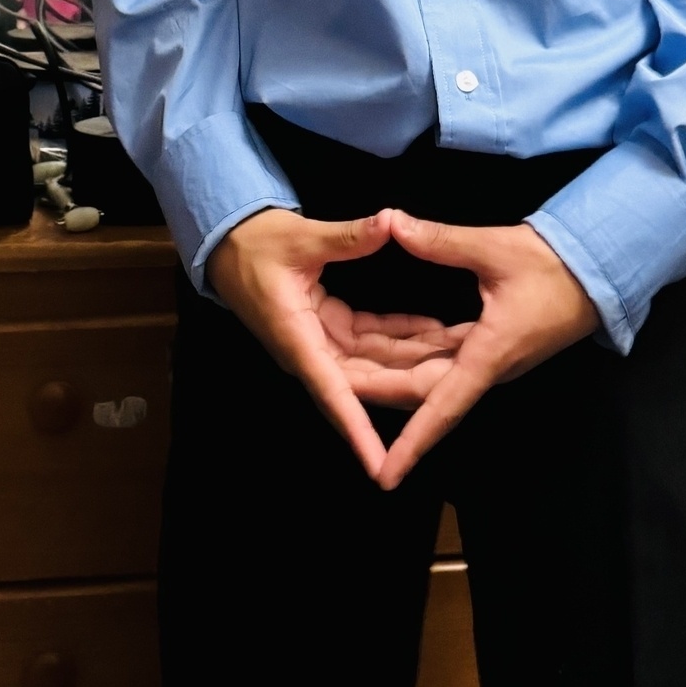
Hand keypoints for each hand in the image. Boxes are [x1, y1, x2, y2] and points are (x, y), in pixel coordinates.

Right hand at [207, 206, 467, 479]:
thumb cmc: (255, 244)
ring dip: (412, 358)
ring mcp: (320, 343)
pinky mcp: (329, 330)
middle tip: (457, 377)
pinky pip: (370, 341)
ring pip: (373, 364)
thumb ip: (347, 237)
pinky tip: (432, 329)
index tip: (382, 464)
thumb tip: (390, 222)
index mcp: (297, 338)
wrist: (229, 242)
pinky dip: (399, 335)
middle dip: (410, 382)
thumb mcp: (300, 238)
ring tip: (456, 348)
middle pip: (366, 383)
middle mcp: (310, 351)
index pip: (333, 392)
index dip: (358, 430)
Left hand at [340, 215, 599, 490]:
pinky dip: (412, 346)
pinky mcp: (489, 342)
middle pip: (420, 390)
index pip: (440, 407)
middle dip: (375, 388)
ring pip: (428, 373)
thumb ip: (440, 241)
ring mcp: (487, 357)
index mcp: (488, 354)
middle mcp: (484, 366)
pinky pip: (442, 354)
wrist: (600, 267)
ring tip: (343, 361)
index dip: (410, 442)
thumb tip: (393, 223)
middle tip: (330, 383)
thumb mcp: (496, 249)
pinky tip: (384, 336)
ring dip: (388, 368)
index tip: (383, 472)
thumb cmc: (555, 263)